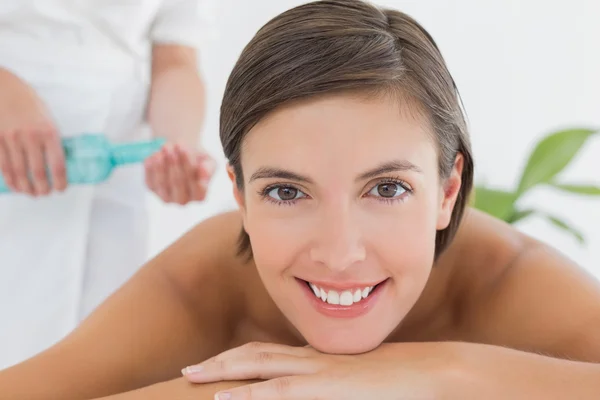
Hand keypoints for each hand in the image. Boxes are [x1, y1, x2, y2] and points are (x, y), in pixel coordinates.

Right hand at [0, 68, 66, 195]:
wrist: (3, 87)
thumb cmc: (30, 103)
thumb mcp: (47, 118)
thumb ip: (51, 140)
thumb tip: (57, 162)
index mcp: (49, 132)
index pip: (57, 164)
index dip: (59, 181)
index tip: (60, 189)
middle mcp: (30, 137)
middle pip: (37, 172)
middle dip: (42, 188)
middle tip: (44, 193)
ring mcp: (11, 139)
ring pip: (19, 171)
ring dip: (26, 187)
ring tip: (31, 193)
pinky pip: (3, 165)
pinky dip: (10, 179)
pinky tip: (15, 186)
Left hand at [144, 142, 215, 204]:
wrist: (182, 154)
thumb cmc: (198, 160)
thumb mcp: (209, 161)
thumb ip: (209, 167)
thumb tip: (203, 170)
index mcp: (199, 196)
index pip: (196, 186)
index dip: (189, 166)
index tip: (185, 149)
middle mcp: (183, 200)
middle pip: (178, 183)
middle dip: (175, 162)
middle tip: (173, 145)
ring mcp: (166, 196)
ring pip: (162, 182)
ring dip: (163, 162)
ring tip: (166, 147)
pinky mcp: (152, 188)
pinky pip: (150, 178)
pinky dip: (152, 165)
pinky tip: (157, 153)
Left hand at [181, 341, 457, 399]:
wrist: (430, 372)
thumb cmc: (401, 382)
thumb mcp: (362, 384)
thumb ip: (338, 385)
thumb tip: (332, 389)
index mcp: (319, 359)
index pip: (270, 354)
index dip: (239, 358)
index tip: (216, 366)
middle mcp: (312, 359)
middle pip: (255, 354)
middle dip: (219, 362)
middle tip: (189, 371)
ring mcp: (317, 371)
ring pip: (258, 366)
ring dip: (222, 371)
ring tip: (192, 378)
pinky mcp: (326, 388)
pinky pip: (278, 391)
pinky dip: (248, 393)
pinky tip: (223, 398)